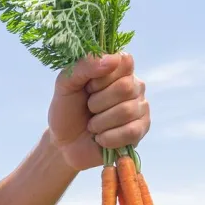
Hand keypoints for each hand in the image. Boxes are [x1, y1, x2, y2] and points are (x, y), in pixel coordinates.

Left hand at [48, 52, 149, 171]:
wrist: (63, 144)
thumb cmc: (67, 111)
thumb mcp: (65, 84)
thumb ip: (83, 66)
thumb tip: (112, 60)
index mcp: (118, 69)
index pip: (124, 61)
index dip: (102, 77)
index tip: (88, 87)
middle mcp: (134, 85)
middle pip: (126, 87)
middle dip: (98, 102)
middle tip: (88, 108)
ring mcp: (140, 108)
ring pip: (127, 111)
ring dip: (100, 122)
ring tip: (92, 125)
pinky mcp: (141, 130)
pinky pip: (131, 131)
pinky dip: (108, 137)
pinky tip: (100, 138)